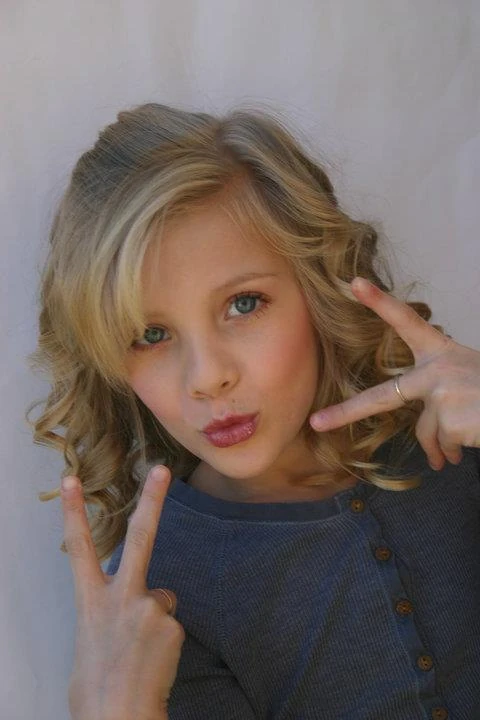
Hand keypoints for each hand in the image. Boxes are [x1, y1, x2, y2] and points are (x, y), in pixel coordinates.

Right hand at [61, 466, 183, 719]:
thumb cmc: (96, 690)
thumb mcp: (89, 643)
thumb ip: (109, 614)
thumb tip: (130, 611)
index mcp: (90, 602)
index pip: (77, 548)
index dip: (72, 512)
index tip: (71, 480)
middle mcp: (120, 597)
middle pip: (138, 537)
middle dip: (151, 500)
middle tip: (162, 470)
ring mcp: (148, 607)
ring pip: (161, 597)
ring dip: (154, 616)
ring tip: (141, 652)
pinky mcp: (172, 623)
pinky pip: (171, 621)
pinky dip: (165, 636)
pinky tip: (154, 659)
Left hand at [310, 277, 479, 470]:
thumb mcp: (466, 378)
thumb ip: (438, 390)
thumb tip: (430, 440)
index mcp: (442, 352)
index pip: (407, 321)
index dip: (379, 302)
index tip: (353, 283)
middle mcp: (437, 368)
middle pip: (382, 396)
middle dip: (347, 412)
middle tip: (317, 424)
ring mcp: (441, 392)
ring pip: (424, 431)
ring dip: (439, 446)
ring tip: (457, 445)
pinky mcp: (448, 416)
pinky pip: (440, 443)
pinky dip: (451, 452)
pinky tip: (465, 447)